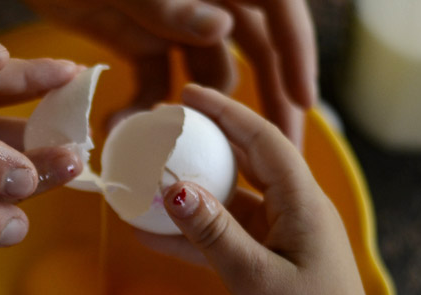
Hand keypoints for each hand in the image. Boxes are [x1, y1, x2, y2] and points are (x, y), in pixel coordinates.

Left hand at [23, 0, 316, 144]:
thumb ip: (173, 3)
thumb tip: (223, 29)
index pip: (279, 12)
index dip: (297, 55)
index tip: (303, 103)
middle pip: (253, 53)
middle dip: (265, 103)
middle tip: (280, 153)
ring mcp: (172, 20)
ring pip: (203, 78)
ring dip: (190, 116)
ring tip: (170, 150)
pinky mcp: (139, 39)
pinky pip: (155, 83)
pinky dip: (143, 109)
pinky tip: (118, 128)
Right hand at [157, 84, 382, 294]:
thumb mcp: (254, 275)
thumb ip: (213, 232)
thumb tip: (174, 190)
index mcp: (303, 202)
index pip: (263, 139)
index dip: (225, 113)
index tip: (185, 97)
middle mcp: (294, 210)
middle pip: (247, 161)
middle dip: (206, 142)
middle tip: (163, 129)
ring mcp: (281, 235)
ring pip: (231, 200)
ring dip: (192, 191)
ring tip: (149, 178)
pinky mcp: (268, 260)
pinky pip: (225, 235)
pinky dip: (193, 232)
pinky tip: (152, 233)